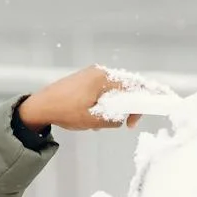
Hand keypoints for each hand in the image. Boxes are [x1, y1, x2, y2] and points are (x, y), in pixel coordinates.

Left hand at [18, 66, 146, 131]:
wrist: (40, 106)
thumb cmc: (65, 111)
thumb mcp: (93, 120)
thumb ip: (113, 119)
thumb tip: (123, 118)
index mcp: (103, 78)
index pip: (134, 85)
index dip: (148, 96)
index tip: (157, 106)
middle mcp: (100, 72)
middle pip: (126, 87)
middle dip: (129, 106)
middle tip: (126, 124)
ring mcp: (92, 74)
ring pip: (115, 91)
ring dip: (115, 107)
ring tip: (101, 122)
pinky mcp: (85, 80)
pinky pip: (104, 91)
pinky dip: (105, 104)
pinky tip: (94, 117)